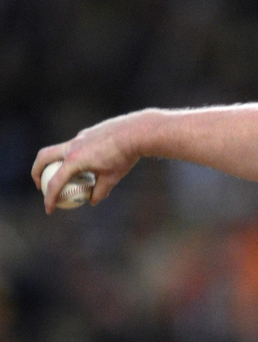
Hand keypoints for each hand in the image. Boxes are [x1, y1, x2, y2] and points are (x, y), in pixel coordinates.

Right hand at [32, 112, 146, 213]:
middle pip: (43, 157)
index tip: (49, 209)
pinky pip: (75, 146)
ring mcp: (79, 137)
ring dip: (56, 163)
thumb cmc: (124, 156)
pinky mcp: (88, 133)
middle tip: (41, 185)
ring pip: (59, 150)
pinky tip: (89, 163)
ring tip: (65, 176)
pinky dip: (74, 156)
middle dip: (36, 171)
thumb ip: (100, 191)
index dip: (50, 198)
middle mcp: (72, 146)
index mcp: (74, 159)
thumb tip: (91, 201)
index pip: (55, 182)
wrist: (136, 132)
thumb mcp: (112, 178)